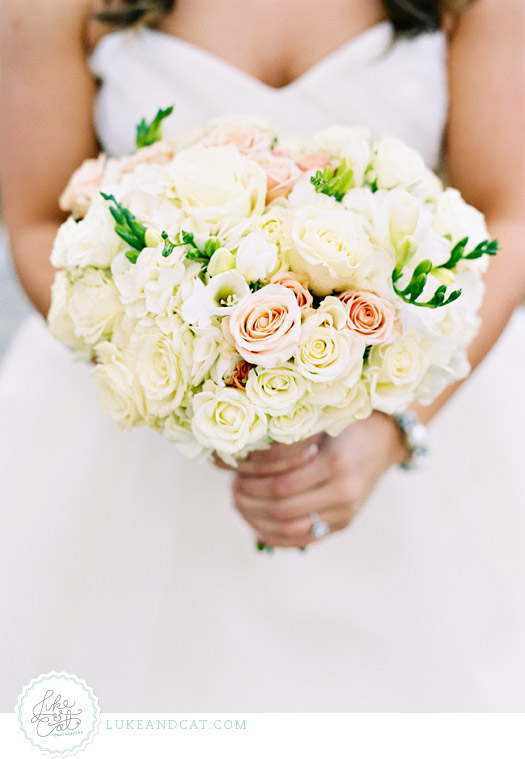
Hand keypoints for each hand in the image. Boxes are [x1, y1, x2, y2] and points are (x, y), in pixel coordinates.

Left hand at [218, 412, 406, 548]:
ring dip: (258, 521)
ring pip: (291, 529)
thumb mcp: (322, 423)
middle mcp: (343, 491)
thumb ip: (290, 440)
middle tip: (233, 490)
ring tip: (240, 506)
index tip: (234, 476)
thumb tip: (242, 452)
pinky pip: (305, 540)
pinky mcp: (345, 523)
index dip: (253, 485)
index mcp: (335, 463)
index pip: (282, 485)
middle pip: (283, 510)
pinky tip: (257, 527)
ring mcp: (346, 512)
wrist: (386, 439)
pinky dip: (277, 538)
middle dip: (251, 503)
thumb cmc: (347, 423)